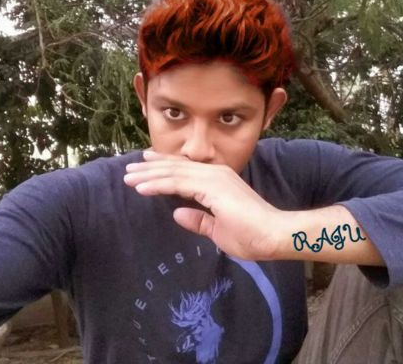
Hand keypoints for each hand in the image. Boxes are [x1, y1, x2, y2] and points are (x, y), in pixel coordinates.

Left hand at [124, 150, 283, 260]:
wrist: (274, 235)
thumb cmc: (252, 235)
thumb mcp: (218, 230)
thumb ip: (199, 221)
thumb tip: (178, 213)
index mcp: (217, 181)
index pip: (184, 171)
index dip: (163, 168)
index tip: (144, 167)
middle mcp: (214, 174)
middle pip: (175, 168)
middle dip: (150, 168)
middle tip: (128, 168)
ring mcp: (214, 178)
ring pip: (173, 173)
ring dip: (148, 175)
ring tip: (128, 177)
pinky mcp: (212, 187)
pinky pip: (178, 183)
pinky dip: (158, 184)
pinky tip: (141, 188)